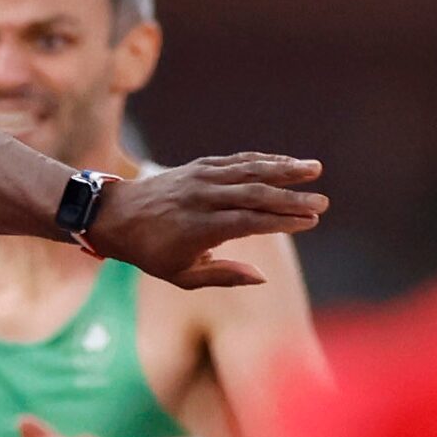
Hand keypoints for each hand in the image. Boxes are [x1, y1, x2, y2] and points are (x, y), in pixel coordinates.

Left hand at [84, 156, 324, 288]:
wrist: (113, 216)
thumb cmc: (149, 252)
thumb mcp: (180, 275)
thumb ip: (222, 276)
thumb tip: (261, 277)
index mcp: (199, 228)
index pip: (250, 221)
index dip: (282, 221)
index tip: (310, 222)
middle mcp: (202, 199)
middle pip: (255, 194)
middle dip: (292, 198)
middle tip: (323, 202)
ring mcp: (199, 178)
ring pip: (248, 170)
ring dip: (284, 168)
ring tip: (315, 169)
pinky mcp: (198, 166)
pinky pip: (235, 160)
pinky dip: (262, 159)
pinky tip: (285, 161)